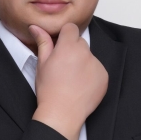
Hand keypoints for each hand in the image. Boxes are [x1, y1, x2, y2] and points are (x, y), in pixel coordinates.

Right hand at [29, 23, 107, 139]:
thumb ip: (43, 42)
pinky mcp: (104, 77)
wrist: (62, 113)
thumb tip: (36, 27)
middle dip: (73, 50)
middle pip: (80, 42)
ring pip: (89, 56)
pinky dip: (91, 74)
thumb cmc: (49, 90)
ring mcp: (97, 65)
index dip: (64, 35)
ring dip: (83, 62)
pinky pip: (98, 69)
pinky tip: (81, 86)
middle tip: (63, 66)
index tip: (60, 46)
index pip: (71, 28)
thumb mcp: (42, 64)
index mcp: (68, 46)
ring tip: (72, 79)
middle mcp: (85, 52)